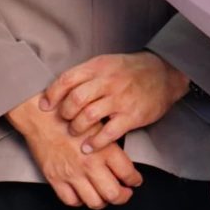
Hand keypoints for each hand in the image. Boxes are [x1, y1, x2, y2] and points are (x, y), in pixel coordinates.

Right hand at [9, 95, 143, 208]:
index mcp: (104, 149)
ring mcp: (72, 174)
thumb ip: (110, 143)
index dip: (135, 180)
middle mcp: (90, 164)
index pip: (128, 173)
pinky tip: (82, 194)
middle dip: (123, 197)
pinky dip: (79, 201)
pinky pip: (71, 201)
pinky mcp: (56, 178)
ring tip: (104, 196)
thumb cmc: (68, 114)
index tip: (134, 181)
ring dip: (102, 202)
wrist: (40, 114)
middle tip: (124, 193)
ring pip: (94, 202)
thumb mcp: (98, 123)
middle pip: (114, 194)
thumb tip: (121, 159)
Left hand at [50, 52, 190, 151]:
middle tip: (63, 119)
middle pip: (76, 99)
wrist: (164, 73)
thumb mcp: (107, 63)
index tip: (45, 105)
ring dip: (77, 128)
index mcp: (99, 67)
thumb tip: (60, 88)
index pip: (68, 79)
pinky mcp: (132, 116)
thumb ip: (86, 74)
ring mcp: (120, 99)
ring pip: (89, 116)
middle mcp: (108, 82)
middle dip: (64, 113)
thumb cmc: (131, 70)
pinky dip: (95, 142)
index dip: (53, 94)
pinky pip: (108, 133)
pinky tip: (88, 147)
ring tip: (75, 133)